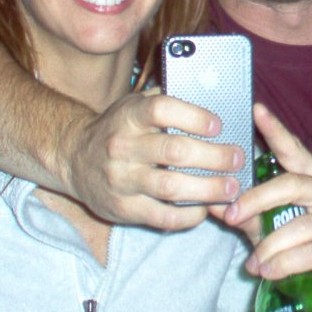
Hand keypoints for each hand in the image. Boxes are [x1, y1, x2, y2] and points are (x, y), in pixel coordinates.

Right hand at [60, 89, 245, 228]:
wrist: (74, 159)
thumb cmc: (119, 129)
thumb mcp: (134, 105)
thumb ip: (167, 100)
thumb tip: (213, 94)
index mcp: (129, 116)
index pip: (161, 109)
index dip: (194, 117)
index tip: (218, 125)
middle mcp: (123, 146)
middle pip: (174, 151)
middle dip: (214, 156)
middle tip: (237, 158)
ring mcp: (121, 180)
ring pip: (171, 187)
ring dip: (208, 189)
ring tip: (231, 187)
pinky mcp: (123, 209)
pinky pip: (162, 216)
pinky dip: (188, 215)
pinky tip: (205, 208)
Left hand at [219, 103, 311, 311]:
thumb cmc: (301, 258)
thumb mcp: (267, 232)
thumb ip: (245, 215)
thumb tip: (208, 201)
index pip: (296, 153)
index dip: (277, 132)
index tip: (257, 111)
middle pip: (294, 184)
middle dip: (258, 199)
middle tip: (231, 214)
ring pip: (303, 224)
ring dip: (271, 244)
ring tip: (253, 263)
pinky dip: (287, 263)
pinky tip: (269, 272)